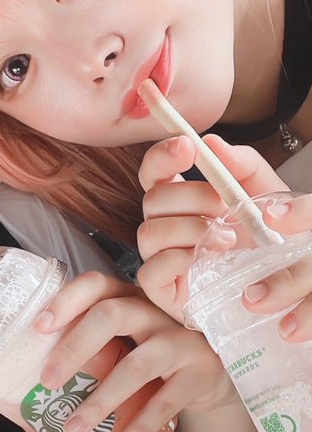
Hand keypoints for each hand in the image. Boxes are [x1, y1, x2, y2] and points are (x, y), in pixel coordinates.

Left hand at [34, 270, 235, 431]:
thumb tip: (35, 374)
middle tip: (47, 381)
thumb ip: (94, 344)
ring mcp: (181, 340)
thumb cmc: (155, 355)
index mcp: (130, 298)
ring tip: (73, 427)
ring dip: (101, 400)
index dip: (67, 301)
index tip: (39, 326)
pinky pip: (166, 402)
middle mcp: (156, 312)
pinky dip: (140, 426)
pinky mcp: (201, 372)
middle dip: (75, 348)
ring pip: (136, 366)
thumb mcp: (129, 338)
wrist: (214, 373)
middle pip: (112, 315)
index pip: (96, 285)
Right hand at [135, 134, 307, 328]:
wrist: (281, 286)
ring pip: (150, 232)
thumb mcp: (266, 195)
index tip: (186, 147)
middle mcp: (167, 226)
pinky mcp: (162, 290)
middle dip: (191, 197)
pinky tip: (203, 260)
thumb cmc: (267, 242)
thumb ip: (243, 164)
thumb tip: (212, 141)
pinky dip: (176, 260)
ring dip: (190, 229)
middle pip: (152, 199)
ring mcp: (161, 258)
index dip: (162, 157)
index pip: (154, 172)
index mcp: (183, 200)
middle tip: (224, 206)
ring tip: (227, 239)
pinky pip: (150, 270)